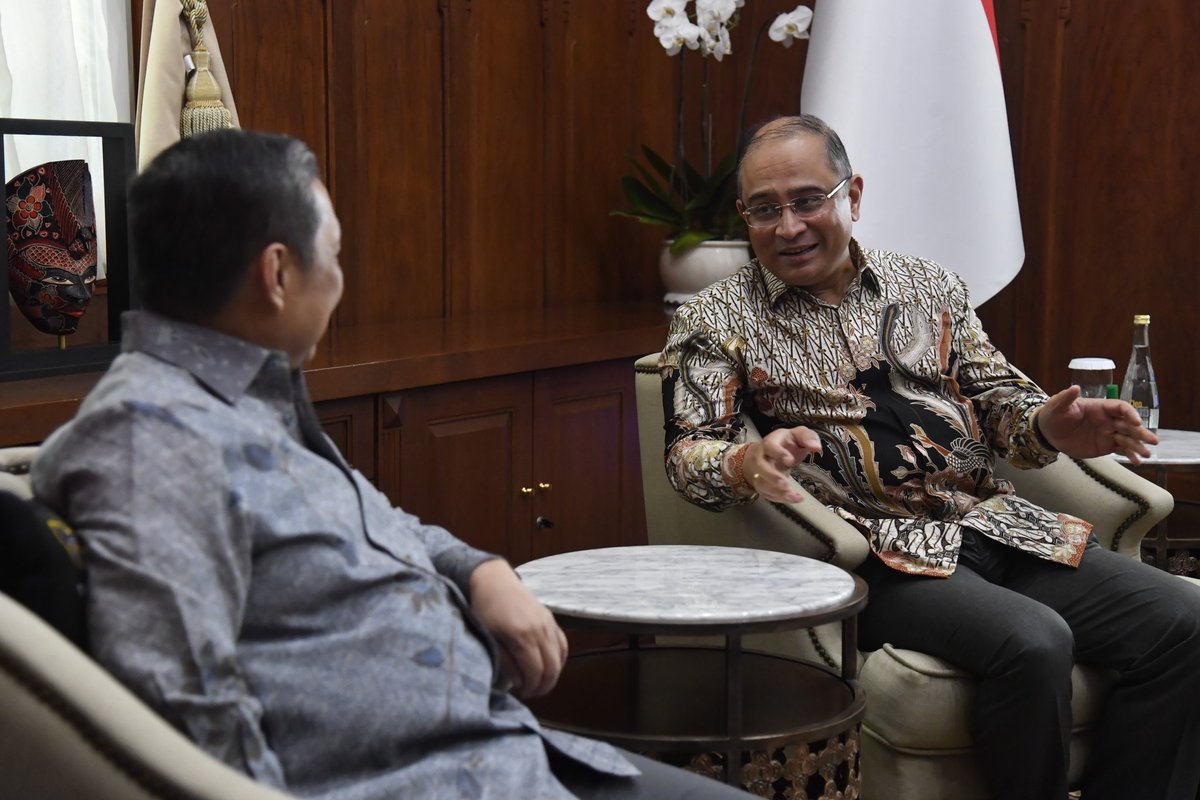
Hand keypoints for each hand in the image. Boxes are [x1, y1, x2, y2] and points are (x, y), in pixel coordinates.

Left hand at [468, 559, 567, 698]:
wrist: (495, 582)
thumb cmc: (485, 611)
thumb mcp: (488, 638)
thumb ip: (504, 661)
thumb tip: (519, 682)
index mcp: (522, 636)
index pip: (535, 672)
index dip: (530, 687)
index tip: (521, 694)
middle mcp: (540, 630)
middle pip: (551, 668)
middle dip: (543, 686)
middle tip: (531, 693)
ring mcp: (549, 624)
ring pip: (560, 658)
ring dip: (552, 675)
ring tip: (538, 683)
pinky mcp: (552, 620)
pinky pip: (563, 645)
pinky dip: (559, 659)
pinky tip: (549, 666)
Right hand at [744, 426, 821, 502]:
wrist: (766, 452)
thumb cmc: (785, 443)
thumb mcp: (797, 435)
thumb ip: (808, 437)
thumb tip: (816, 447)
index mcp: (770, 442)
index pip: (770, 446)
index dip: (778, 453)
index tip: (790, 460)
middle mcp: (761, 457)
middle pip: (760, 466)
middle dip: (772, 476)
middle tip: (785, 484)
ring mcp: (759, 473)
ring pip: (761, 483)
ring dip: (776, 491)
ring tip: (792, 496)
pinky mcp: (762, 485)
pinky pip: (767, 494)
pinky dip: (780, 498)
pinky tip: (794, 499)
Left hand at [1035, 385, 1157, 463]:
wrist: (1048, 433)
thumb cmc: (1054, 415)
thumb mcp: (1057, 406)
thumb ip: (1066, 398)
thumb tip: (1075, 387)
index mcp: (1100, 407)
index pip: (1120, 407)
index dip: (1130, 413)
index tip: (1136, 422)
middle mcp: (1108, 420)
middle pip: (1129, 424)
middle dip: (1141, 432)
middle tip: (1153, 441)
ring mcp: (1109, 433)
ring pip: (1128, 438)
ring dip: (1138, 445)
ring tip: (1147, 455)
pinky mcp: (1106, 445)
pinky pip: (1121, 450)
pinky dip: (1130, 455)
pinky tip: (1137, 461)